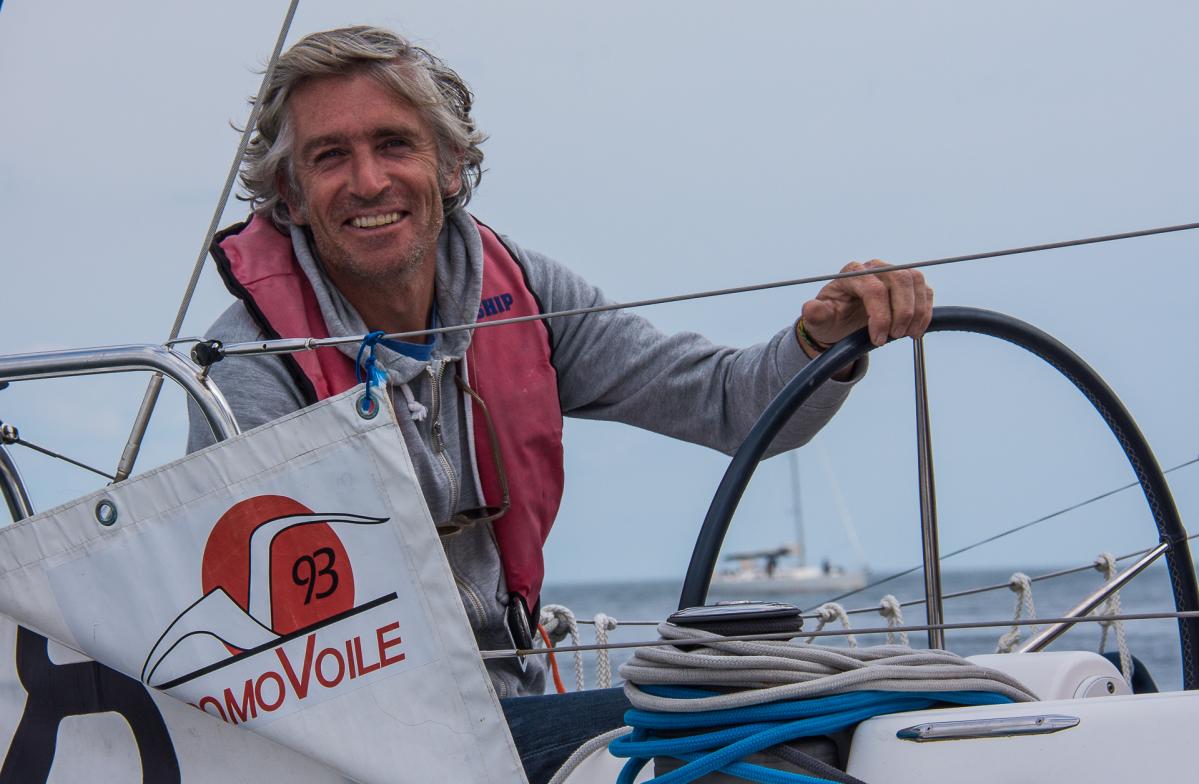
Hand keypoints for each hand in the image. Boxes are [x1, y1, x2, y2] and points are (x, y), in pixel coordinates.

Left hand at [799, 260, 933, 349]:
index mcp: (851, 274)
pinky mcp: (908, 284)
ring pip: (915, 281)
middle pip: (899, 280)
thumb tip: (811, 309)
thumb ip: (816, 315)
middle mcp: (874, 268)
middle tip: (896, 336)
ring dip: (917, 311)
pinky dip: (925, 311)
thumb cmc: (831, 319)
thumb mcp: (819, 320)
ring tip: (908, 334)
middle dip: (902, 312)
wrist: (842, 322)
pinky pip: (925, 290)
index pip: (873, 289)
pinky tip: (916, 329)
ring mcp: (893, 273)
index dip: (880, 315)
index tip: (879, 339)